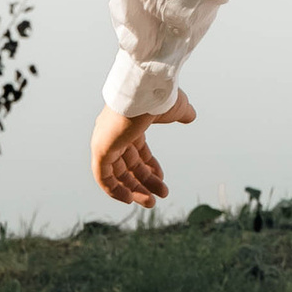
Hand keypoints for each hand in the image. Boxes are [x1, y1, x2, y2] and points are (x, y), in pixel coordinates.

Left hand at [91, 91, 194, 208]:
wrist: (146, 88)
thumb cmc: (159, 95)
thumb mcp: (176, 107)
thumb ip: (182, 114)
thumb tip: (190, 116)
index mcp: (129, 125)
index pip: (136, 152)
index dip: (149, 168)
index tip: (161, 179)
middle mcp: (114, 134)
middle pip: (128, 166)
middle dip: (144, 182)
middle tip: (158, 198)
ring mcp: (106, 142)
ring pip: (117, 174)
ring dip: (134, 190)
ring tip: (151, 203)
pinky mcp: (100, 149)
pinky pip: (103, 177)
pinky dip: (114, 190)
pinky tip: (129, 199)